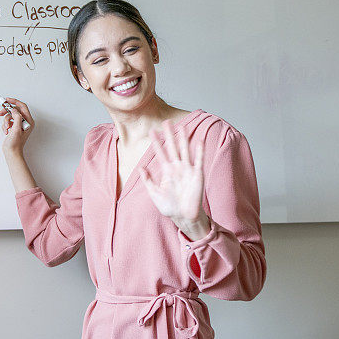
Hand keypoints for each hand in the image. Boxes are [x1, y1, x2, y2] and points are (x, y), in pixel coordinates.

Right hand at [0, 97, 34, 154]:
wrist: (12, 152)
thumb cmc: (16, 143)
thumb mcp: (16, 129)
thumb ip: (17, 117)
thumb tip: (14, 110)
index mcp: (29, 121)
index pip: (22, 106)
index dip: (14, 101)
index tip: (6, 100)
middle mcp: (25, 122)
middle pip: (15, 110)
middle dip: (7, 112)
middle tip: (0, 113)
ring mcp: (20, 124)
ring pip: (10, 116)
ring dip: (5, 121)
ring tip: (6, 128)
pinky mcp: (14, 127)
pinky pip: (8, 121)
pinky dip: (5, 125)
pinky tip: (6, 132)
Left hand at [140, 119, 210, 239]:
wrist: (183, 216)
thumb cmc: (169, 207)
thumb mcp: (155, 193)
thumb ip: (148, 181)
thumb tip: (140, 168)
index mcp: (167, 171)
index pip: (160, 153)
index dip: (156, 142)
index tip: (151, 131)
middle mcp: (177, 168)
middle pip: (173, 147)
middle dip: (169, 135)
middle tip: (166, 121)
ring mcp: (187, 170)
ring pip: (185, 150)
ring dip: (183, 139)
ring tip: (182, 126)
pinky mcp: (197, 175)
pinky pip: (198, 160)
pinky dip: (199, 151)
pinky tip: (198, 141)